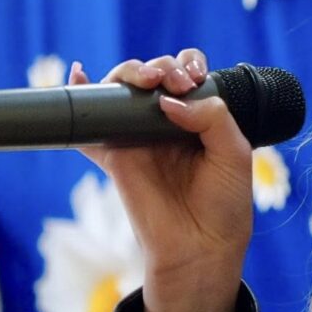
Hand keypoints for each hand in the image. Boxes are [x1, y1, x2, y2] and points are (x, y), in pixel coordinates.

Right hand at [70, 49, 251, 311]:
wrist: (202, 247)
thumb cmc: (225, 203)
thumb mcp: (234, 153)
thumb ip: (211, 117)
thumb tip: (167, 99)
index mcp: (199, 117)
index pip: (187, 73)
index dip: (188, 64)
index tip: (194, 78)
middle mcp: (167, 122)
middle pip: (153, 74)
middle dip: (162, 67)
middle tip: (174, 83)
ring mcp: (138, 137)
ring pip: (123, 90)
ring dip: (130, 72)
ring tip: (145, 80)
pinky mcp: (115, 155)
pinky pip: (90, 127)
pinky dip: (80, 98)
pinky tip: (77, 76)